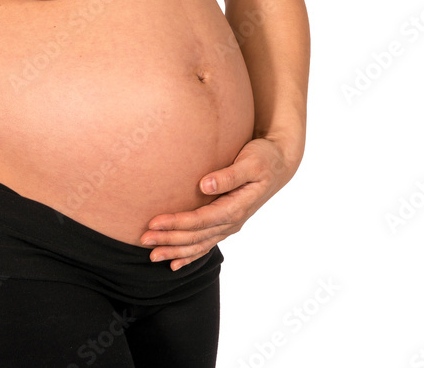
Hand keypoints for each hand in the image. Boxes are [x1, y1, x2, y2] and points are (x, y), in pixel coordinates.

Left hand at [139, 137, 299, 270]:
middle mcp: (233, 221)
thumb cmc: (264, 158)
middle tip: (144, 240)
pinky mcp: (226, 223)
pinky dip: (190, 255)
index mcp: (237, 207)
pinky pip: (206, 244)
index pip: (201, 220)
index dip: (177, 223)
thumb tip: (204, 185)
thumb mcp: (251, 162)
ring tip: (153, 256)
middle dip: (169, 240)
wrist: (279, 164)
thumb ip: (229, 175)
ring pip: (199, 244)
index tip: (154, 223)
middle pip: (196, 236)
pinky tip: (175, 264)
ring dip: (176, 251)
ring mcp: (230, 225)